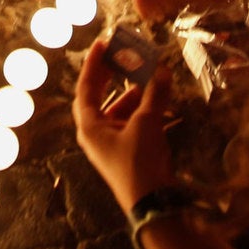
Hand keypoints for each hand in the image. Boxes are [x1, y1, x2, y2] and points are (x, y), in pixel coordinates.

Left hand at [73, 47, 175, 209]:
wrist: (152, 204)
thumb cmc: (139, 162)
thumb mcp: (147, 124)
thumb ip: (154, 95)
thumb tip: (163, 70)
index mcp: (89, 126)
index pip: (86, 87)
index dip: (94, 64)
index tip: (102, 44)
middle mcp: (94, 134)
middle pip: (97, 97)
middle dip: (109, 76)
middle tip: (119, 55)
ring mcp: (109, 145)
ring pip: (116, 110)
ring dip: (131, 94)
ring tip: (146, 77)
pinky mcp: (125, 153)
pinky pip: (128, 124)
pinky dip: (140, 111)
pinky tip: (157, 103)